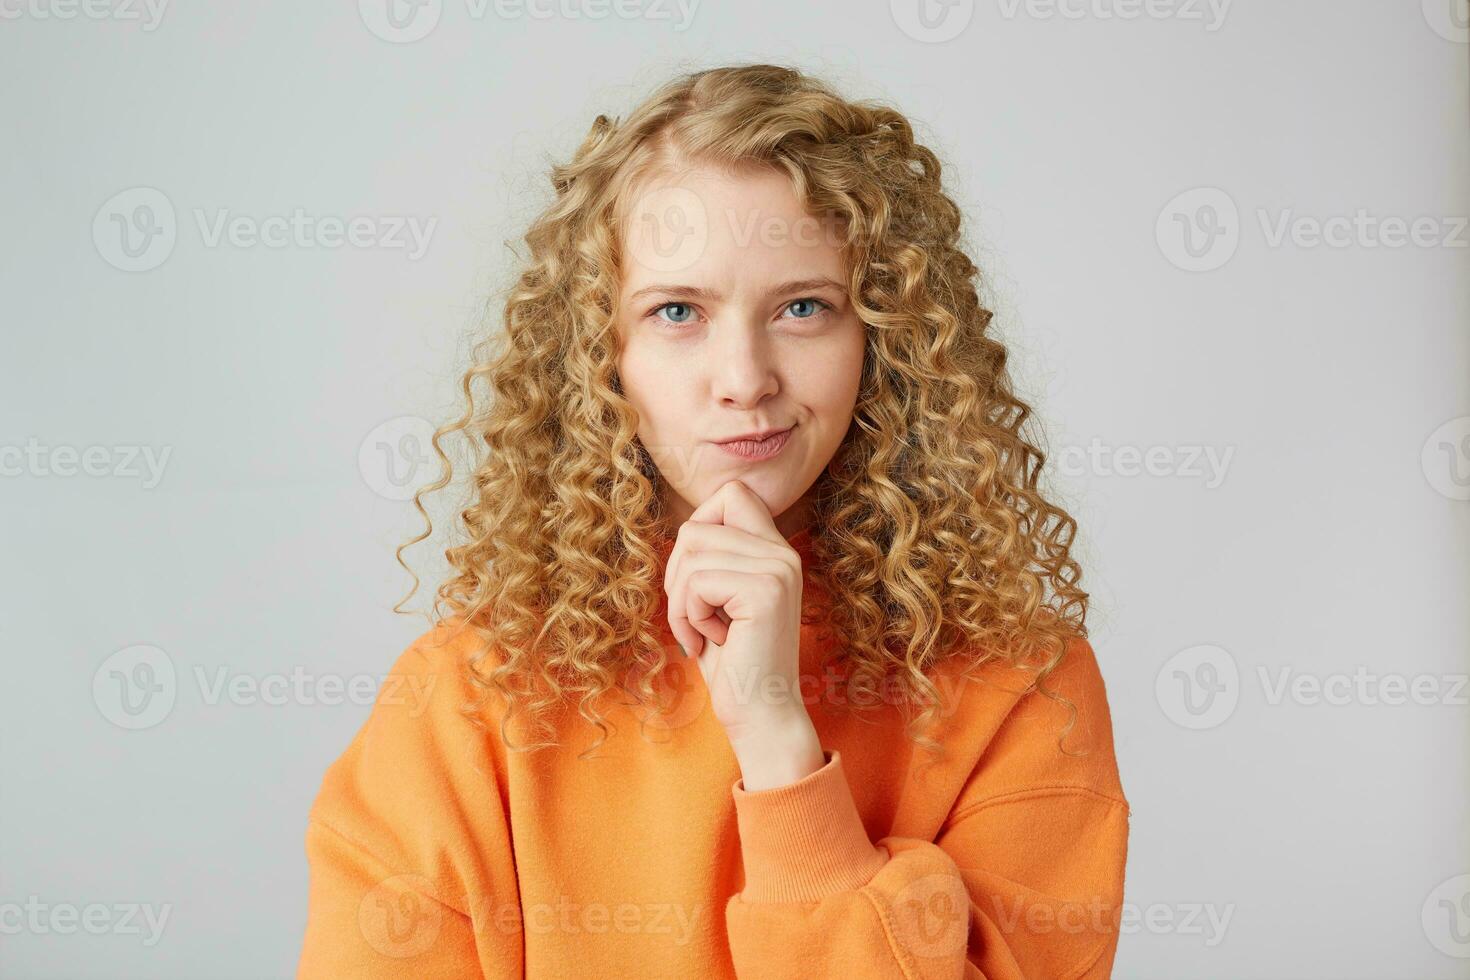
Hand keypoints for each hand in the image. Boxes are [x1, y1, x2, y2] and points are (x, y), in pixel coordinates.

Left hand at [663, 480, 812, 744]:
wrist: (761, 713)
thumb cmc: (733, 661)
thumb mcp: (720, 599)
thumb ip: (714, 558)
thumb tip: (687, 527)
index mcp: (775, 550)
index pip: (732, 494)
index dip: (699, 525)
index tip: (697, 578)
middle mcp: (783, 553)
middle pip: (697, 524)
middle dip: (677, 571)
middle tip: (692, 613)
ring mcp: (778, 569)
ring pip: (692, 552)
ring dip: (681, 601)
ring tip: (701, 632)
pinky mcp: (765, 591)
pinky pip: (698, 581)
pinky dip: (689, 616)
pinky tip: (712, 641)